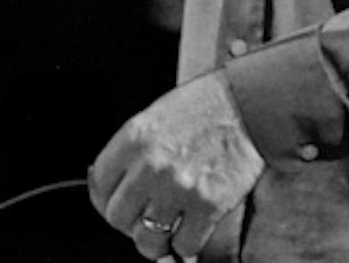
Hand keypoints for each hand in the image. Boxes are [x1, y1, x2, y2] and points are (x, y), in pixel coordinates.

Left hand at [88, 71, 264, 259]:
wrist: (250, 104)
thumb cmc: (206, 106)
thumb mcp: (157, 115)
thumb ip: (133, 150)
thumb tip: (116, 183)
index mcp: (134, 138)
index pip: (99, 185)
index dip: (106, 200)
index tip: (117, 203)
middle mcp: (151, 165)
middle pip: (118, 217)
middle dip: (129, 222)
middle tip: (143, 217)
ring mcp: (179, 188)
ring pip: (148, 239)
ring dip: (155, 240)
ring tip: (167, 230)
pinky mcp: (209, 205)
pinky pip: (184, 245)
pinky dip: (186, 243)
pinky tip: (192, 229)